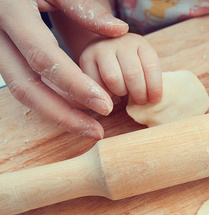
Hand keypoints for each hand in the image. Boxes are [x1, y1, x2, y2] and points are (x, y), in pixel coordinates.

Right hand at [0, 0, 128, 139]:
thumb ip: (82, 7)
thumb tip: (118, 31)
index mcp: (11, 13)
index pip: (44, 58)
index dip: (75, 84)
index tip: (104, 105)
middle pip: (26, 86)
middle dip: (63, 114)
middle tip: (96, 130)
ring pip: (22, 91)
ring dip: (56, 114)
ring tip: (90, 128)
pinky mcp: (2, 57)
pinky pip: (23, 85)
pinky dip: (49, 101)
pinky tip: (74, 111)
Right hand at [80, 33, 161, 104]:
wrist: (104, 51)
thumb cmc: (130, 65)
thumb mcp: (144, 66)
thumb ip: (150, 80)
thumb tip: (154, 101)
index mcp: (140, 43)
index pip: (151, 66)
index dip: (155, 88)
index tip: (154, 100)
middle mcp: (120, 42)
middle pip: (133, 74)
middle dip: (139, 94)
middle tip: (140, 101)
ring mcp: (101, 48)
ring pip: (113, 79)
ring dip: (121, 92)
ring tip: (123, 94)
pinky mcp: (85, 58)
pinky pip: (96, 83)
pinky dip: (104, 93)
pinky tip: (109, 92)